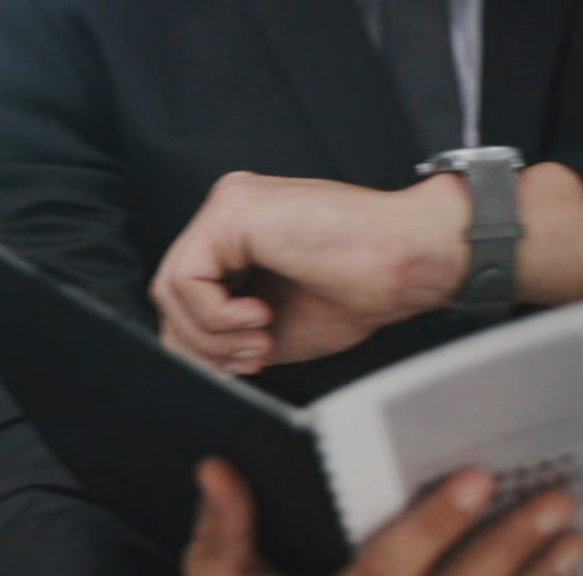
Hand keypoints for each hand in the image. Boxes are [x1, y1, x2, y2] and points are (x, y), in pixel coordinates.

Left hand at [151, 172, 469, 372]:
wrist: (413, 263)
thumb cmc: (360, 290)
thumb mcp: (270, 327)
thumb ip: (221, 335)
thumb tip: (185, 355)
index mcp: (237, 238)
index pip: (182, 297)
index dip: (203, 343)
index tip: (247, 361)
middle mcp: (228, 215)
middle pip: (169, 294)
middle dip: (204, 343)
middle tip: (252, 356)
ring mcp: (229, 206)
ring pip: (170, 289)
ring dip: (211, 334)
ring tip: (258, 338)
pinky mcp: (233, 210)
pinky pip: (187, 279)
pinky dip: (215, 315)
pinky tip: (258, 317)